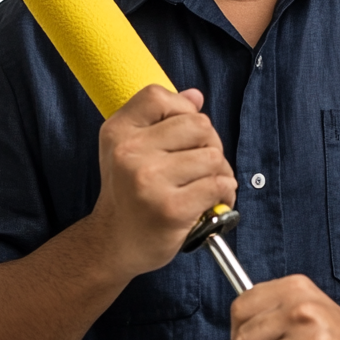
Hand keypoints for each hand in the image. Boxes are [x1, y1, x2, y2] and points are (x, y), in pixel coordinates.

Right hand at [94, 85, 236, 279]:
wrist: (114, 243)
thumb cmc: (129, 192)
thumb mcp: (130, 148)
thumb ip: (161, 118)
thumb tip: (195, 96)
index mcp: (118, 131)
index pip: (159, 97)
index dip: (183, 110)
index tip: (183, 133)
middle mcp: (129, 152)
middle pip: (199, 125)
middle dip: (210, 143)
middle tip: (201, 164)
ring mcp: (149, 180)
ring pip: (213, 156)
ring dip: (221, 172)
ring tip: (208, 185)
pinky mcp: (171, 208)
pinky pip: (218, 185)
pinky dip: (225, 193)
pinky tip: (214, 201)